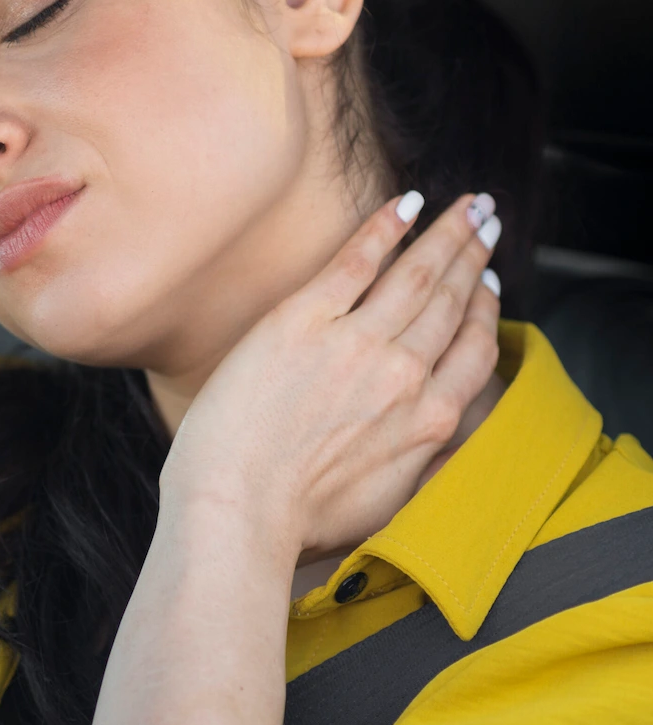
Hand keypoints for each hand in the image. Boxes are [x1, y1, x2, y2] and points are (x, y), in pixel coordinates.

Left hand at [160, 191, 501, 563]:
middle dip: (474, 257)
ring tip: (464, 207)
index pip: (474, 351)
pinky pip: (355, 261)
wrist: (237, 511)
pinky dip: (384, 229)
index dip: (485, 312)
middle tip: (486, 222)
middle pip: (451, 302)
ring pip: (416, 274)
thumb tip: (438, 441)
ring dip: (446, 234)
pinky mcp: (301, 321)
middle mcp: (403, 375)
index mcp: (427, 422)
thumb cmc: (297, 519)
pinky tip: (403, 205)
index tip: (488, 286)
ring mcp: (354, 343)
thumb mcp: (387, 503)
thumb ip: (421, 463)